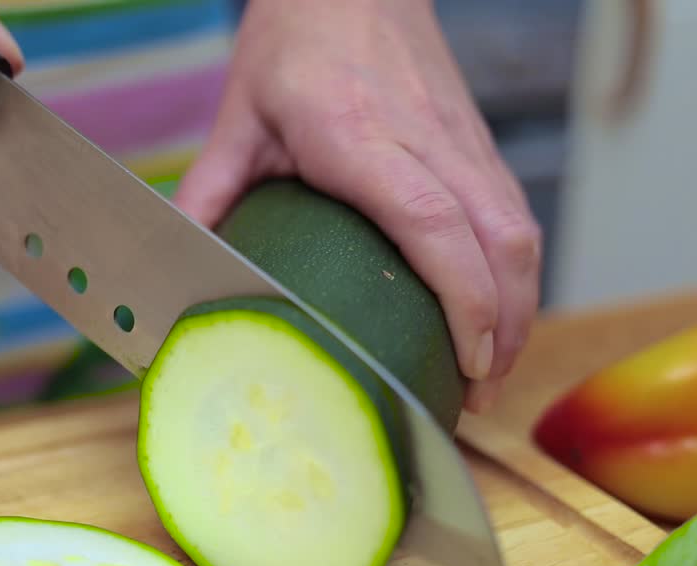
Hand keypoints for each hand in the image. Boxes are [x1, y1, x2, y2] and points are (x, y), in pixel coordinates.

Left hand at [174, 0, 541, 412]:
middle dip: (502, 324)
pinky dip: (516, 270)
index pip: (432, 220)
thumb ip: (209, 193)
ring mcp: (462, 139)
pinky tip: (498, 311)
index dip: (462, 295)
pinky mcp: (477, 142)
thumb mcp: (238, 117)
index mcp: (361, 135)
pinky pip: (516, 212)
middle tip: (478, 393)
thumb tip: (176, 268)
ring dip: (519, 304)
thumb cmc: (294, 42)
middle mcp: (425, 138)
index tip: (467, 357)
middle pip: (497, 236)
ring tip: (493, 368)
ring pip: (521, 226)